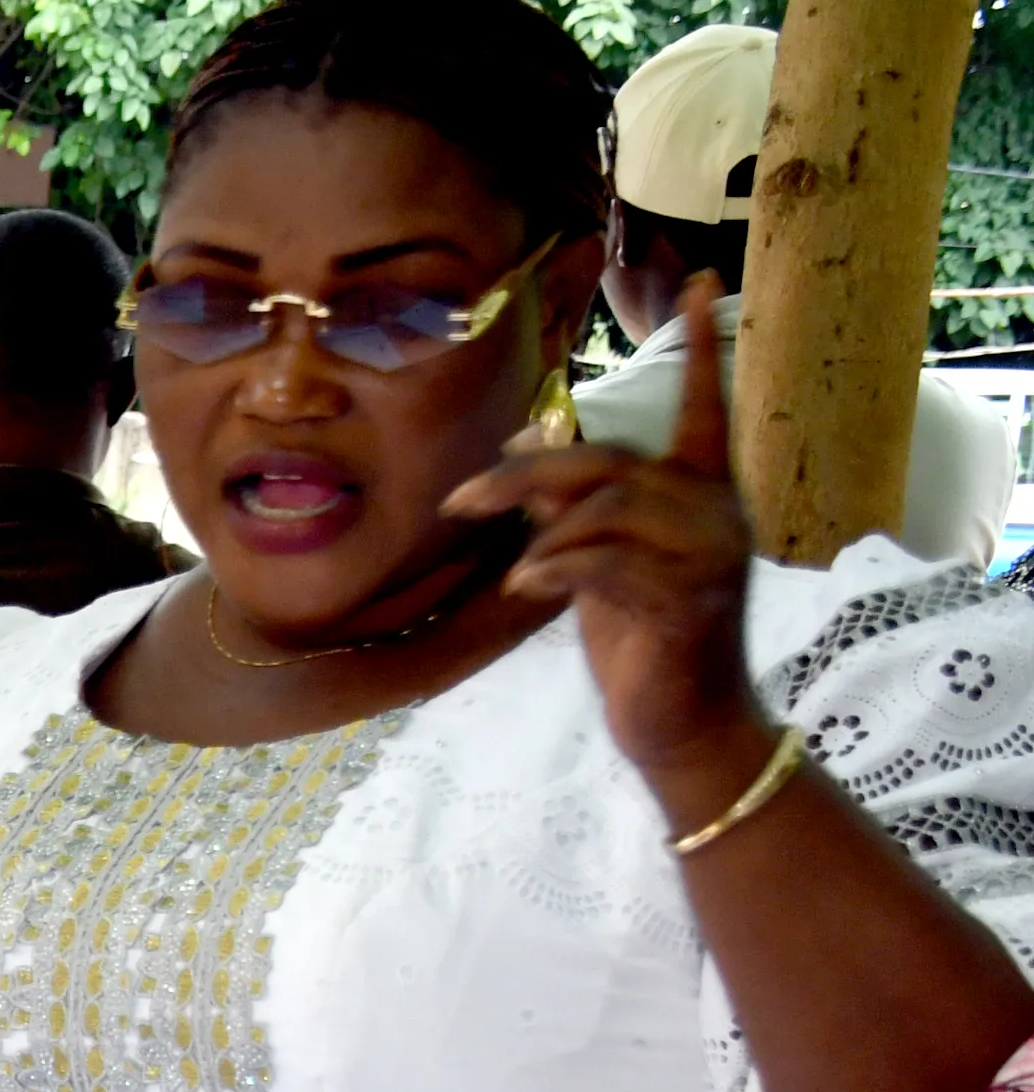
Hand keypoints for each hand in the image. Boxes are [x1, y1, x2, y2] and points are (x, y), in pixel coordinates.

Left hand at [448, 275, 760, 792]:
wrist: (685, 726)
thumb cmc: (641, 643)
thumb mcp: (600, 565)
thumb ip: (573, 508)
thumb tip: (526, 450)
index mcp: (700, 495)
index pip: (703, 409)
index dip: (699, 349)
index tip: (697, 281)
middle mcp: (713, 512)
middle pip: (611, 461)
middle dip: (528, 473)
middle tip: (460, 499)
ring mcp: (707, 555)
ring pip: (609, 505)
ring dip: (538, 526)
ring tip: (507, 562)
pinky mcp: (685, 602)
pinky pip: (609, 563)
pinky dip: (557, 567)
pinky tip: (526, 585)